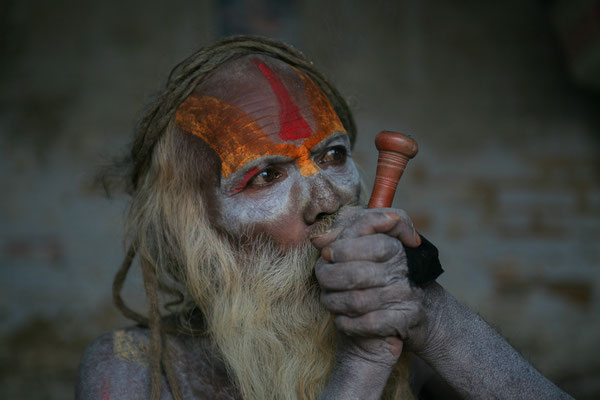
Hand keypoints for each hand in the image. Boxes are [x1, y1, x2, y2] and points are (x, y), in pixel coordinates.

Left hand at [312, 206, 423, 366]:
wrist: (410, 314)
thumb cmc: (380, 276)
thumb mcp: (369, 247)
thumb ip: (346, 234)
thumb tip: (319, 238)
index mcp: (396, 248)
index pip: (370, 245)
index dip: (342, 250)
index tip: (327, 254)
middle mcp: (402, 271)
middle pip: (355, 275)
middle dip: (330, 279)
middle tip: (323, 281)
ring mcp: (406, 296)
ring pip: (357, 301)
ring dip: (334, 303)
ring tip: (329, 300)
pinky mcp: (404, 320)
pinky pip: (367, 323)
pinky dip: (347, 323)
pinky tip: (342, 319)